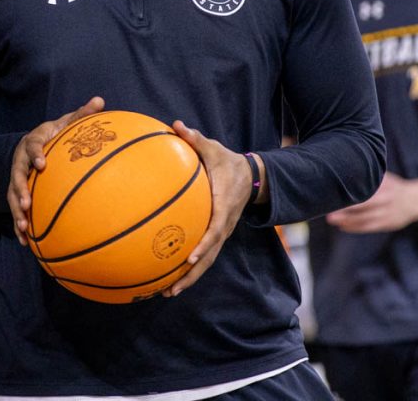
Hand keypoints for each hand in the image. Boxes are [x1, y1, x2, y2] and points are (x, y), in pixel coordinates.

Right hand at [7, 97, 103, 244]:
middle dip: (20, 191)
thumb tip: (100, 100)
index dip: (35, 155)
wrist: (34, 143)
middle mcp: (21, 161)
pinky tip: (26, 242)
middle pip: (16, 176)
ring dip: (17, 213)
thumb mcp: (66, 122)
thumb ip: (81, 114)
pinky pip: (17, 210)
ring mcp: (17, 178)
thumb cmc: (56, 133)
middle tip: (27, 204)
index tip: (42, 164)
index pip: (32, 147)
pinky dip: (19, 225)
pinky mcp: (18, 192)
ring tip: (23, 228)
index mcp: (33, 142)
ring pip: (12, 196)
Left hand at [163, 121, 253, 297]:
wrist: (250, 175)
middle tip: (172, 289)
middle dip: (192, 275)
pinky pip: (204, 255)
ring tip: (168, 293)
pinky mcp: (216, 235)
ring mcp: (221, 233)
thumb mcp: (214, 148)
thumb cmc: (227, 162)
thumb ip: (195, 139)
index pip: (215, 230)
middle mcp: (223, 225)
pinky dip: (190, 269)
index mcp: (223, 206)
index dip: (204, 245)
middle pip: (210, 256)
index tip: (190, 258)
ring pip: (207, 262)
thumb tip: (176, 124)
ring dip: (189, 279)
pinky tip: (169, 277)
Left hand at [325, 173, 417, 232]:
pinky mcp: (388, 224)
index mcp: (386, 187)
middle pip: (364, 207)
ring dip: (348, 222)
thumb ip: (371, 175)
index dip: (351, 196)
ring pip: (366, 220)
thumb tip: (349, 166)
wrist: (417, 199)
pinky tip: (343, 226)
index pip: (366, 192)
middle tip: (329, 212)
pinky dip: (355, 228)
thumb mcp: (386, 178)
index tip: (335, 195)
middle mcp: (387, 201)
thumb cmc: (394, 186)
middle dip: (346, 211)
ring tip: (331, 219)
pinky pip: (369, 227)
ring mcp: (388, 214)